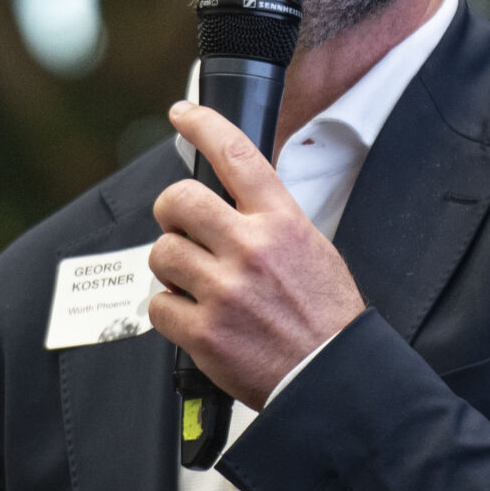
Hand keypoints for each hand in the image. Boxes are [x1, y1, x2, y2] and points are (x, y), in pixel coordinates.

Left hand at [148, 101, 364, 407]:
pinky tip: (196, 318)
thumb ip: (271, 220)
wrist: (331, 377)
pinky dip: (170, 311)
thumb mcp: (313, 248)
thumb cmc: (325, 317)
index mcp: (282, 223)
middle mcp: (252, 249)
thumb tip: (228, 199)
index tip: (183, 113)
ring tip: (195, 282)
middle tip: (180, 226)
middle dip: (170, 212)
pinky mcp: (203, 331)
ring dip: (170, 266)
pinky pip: (158, 305)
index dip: (203, 125)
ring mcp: (225, 291)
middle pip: (179, 201)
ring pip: (162, 253)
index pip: (236, 156)